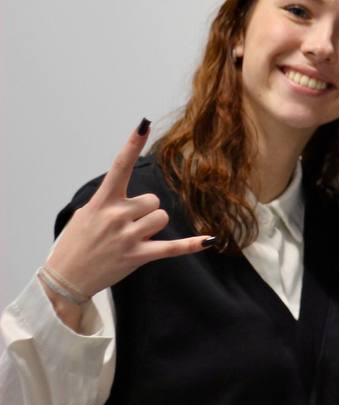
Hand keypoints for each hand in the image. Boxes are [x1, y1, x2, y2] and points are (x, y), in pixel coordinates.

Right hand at [43, 120, 212, 321]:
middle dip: (143, 212)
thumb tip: (133, 191)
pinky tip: (209, 240)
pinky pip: (172, 247)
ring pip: (161, 218)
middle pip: (153, 200)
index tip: (143, 125)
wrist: (64, 279)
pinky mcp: (138, 255)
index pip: (119, 167)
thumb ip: (110, 199)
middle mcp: (116, 215)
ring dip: (151, 227)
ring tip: (129, 240)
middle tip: (122, 228)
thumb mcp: (86, 213)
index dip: (132, 145)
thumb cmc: (76, 243)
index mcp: (102, 201)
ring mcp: (128, 236)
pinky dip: (191, 244)